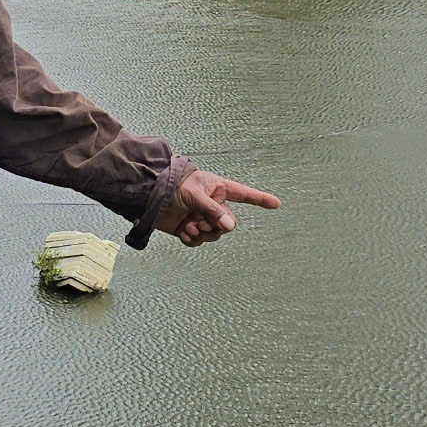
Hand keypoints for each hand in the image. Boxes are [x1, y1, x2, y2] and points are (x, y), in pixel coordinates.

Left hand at [164, 168, 279, 246]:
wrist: (150, 194)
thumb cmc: (173, 185)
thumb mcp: (195, 195)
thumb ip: (213, 210)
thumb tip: (230, 226)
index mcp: (218, 189)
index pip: (244, 195)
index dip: (260, 199)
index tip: (277, 204)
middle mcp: (214, 204)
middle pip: (228, 223)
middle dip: (215, 226)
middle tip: (200, 223)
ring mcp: (202, 218)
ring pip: (214, 235)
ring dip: (202, 234)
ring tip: (189, 226)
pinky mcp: (191, 229)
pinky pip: (199, 241)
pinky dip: (192, 239)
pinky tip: (183, 232)